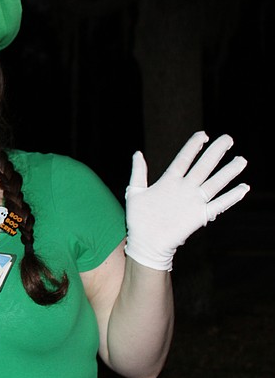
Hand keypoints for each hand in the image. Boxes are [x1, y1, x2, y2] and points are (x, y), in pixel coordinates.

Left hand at [124, 131, 249, 269]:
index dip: (193, 146)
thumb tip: (137, 153)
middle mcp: (184, 189)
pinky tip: (243, 188)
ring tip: (241, 160)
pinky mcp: (199, 216)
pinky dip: (231, 198)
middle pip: (203, 167)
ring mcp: (193, 201)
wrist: (145, 243)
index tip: (203, 134)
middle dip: (216, 152)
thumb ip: (138, 172)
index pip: (184, 159)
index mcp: (169, 181)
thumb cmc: (138, 219)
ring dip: (228, 172)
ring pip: (214, 183)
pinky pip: (218, 205)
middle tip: (228, 138)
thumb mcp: (134, 192)